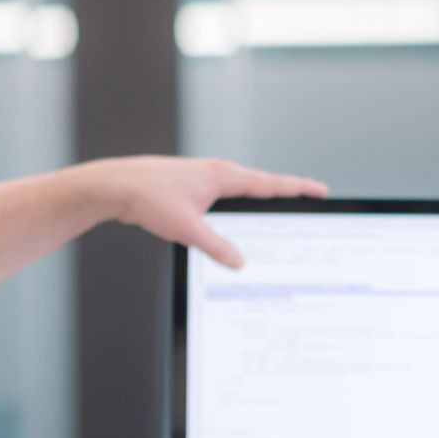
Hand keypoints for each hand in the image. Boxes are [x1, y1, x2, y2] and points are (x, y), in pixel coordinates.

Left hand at [88, 156, 327, 267]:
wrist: (117, 186)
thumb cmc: (149, 199)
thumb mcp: (188, 230)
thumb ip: (217, 248)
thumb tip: (240, 264)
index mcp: (223, 176)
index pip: (271, 184)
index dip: (298, 188)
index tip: (321, 190)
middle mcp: (217, 173)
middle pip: (261, 185)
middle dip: (285, 194)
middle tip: (310, 200)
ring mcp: (204, 179)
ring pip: (242, 192)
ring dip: (260, 201)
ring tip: (280, 211)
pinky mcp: (192, 188)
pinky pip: (224, 199)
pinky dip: (237, 209)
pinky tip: (236, 223)